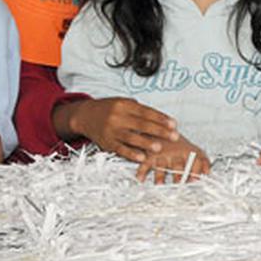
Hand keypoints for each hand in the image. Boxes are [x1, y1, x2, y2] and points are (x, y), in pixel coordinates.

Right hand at [55, 97, 178, 161]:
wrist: (85, 115)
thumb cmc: (110, 109)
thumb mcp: (124, 102)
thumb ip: (141, 110)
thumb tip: (162, 119)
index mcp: (124, 105)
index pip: (146, 112)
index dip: (161, 119)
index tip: (174, 124)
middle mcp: (117, 117)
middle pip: (141, 124)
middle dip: (160, 131)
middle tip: (174, 136)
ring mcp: (111, 130)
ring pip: (131, 137)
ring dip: (146, 143)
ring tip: (159, 147)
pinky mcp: (107, 142)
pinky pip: (120, 149)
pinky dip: (131, 154)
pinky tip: (141, 157)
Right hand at [135, 135, 209, 184]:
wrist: (160, 129)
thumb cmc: (178, 144)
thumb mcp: (194, 149)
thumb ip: (204, 161)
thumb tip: (208, 172)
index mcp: (188, 151)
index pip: (195, 161)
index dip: (196, 171)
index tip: (195, 180)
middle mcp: (175, 153)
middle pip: (178, 166)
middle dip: (179, 176)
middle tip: (179, 185)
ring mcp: (162, 154)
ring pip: (161, 167)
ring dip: (160, 176)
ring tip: (160, 184)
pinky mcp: (149, 156)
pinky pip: (144, 164)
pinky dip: (141, 172)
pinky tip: (141, 179)